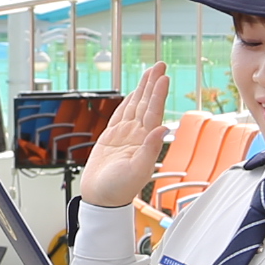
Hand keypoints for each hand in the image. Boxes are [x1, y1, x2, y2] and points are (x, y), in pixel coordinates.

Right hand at [76, 64, 167, 208]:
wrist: (100, 200)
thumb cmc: (118, 190)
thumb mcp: (136, 170)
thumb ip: (150, 149)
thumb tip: (164, 128)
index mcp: (144, 141)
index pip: (153, 112)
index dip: (158, 94)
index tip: (163, 77)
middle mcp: (137, 136)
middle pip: (146, 103)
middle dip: (153, 84)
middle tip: (160, 65)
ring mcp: (125, 136)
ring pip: (135, 106)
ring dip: (142, 89)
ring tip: (150, 73)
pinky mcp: (111, 138)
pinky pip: (121, 115)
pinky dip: (128, 103)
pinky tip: (133, 95)